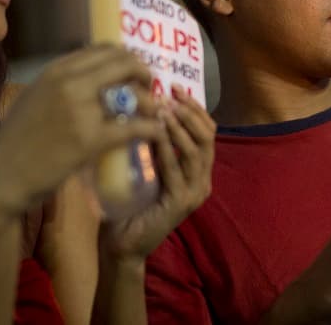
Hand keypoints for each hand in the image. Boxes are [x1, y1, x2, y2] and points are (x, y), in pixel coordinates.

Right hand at [0, 45, 162, 225]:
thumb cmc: (16, 143)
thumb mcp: (35, 99)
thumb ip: (62, 85)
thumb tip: (94, 77)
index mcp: (55, 71)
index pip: (103, 49)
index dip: (126, 57)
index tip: (134, 70)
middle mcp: (67, 83)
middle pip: (122, 63)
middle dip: (143, 72)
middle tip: (150, 86)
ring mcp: (79, 110)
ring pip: (132, 94)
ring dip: (151, 102)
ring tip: (156, 112)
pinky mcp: (88, 140)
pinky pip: (132, 128)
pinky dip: (151, 129)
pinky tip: (157, 133)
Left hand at [104, 85, 215, 260]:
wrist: (122, 244)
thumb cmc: (130, 202)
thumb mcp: (145, 164)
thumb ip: (151, 141)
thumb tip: (144, 104)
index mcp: (198, 169)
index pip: (207, 130)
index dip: (194, 107)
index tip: (176, 87)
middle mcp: (202, 179)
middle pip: (207, 136)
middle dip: (189, 111)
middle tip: (170, 94)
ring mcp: (194, 192)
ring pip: (195, 150)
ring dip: (178, 126)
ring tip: (162, 109)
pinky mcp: (181, 203)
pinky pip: (176, 168)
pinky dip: (166, 148)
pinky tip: (154, 133)